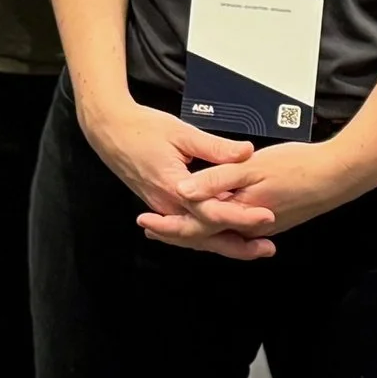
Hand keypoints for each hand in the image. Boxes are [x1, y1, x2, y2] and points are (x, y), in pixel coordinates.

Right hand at [79, 95, 272, 260]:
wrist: (109, 131)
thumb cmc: (142, 128)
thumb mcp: (181, 132)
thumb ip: (215, 147)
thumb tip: (246, 152)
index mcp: (174, 186)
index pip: (212, 211)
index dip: (241, 216)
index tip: (266, 216)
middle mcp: (167, 204)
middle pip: (205, 235)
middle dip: (237, 245)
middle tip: (267, 248)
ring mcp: (162, 208)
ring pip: (195, 237)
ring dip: (224, 245)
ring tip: (253, 249)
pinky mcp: (161, 206)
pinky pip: (186, 229)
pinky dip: (205, 236)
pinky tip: (222, 238)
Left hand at [141, 140, 376, 248]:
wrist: (340, 174)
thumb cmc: (298, 166)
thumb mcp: (252, 166)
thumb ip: (216, 178)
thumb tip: (183, 191)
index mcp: (240, 215)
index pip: (195, 227)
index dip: (168, 226)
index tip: (145, 223)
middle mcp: (249, 228)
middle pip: (205, 237)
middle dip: (176, 234)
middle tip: (148, 229)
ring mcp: (261, 226)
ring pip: (219, 235)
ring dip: (193, 231)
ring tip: (168, 228)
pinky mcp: (270, 220)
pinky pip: (234, 229)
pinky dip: (214, 226)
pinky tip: (207, 217)